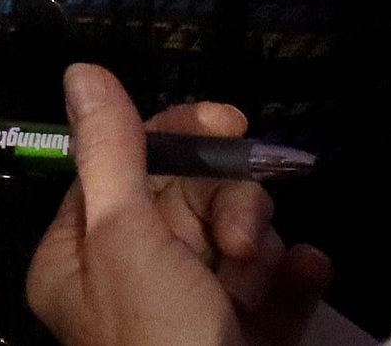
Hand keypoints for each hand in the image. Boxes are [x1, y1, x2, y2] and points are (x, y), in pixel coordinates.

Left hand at [25, 63, 330, 345]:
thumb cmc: (161, 339)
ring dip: (261, 243)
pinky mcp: (246, 339)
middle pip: (185, 199)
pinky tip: (310, 276)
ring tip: (264, 274)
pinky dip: (294, 277)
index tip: (228, 123)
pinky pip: (273, 286)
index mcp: (80, 260)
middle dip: (227, 204)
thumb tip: (81, 72)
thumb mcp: (125, 236)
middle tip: (245, 233)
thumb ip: (112, 151)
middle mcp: (129, 284)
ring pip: (234, 237)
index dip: (174, 139)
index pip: (121, 169)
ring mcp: (191, 315)